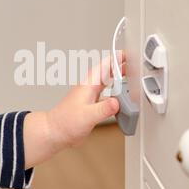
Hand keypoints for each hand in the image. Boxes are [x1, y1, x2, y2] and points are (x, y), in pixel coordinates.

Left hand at [23, 54, 125, 168]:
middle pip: (107, 72)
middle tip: (133, 64)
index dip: (117, 59)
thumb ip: (104, 108)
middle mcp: (89, 88)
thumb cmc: (65, 122)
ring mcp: (89, 97)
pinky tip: (120, 100)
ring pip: (107, 83)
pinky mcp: (90, 106)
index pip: (105, 66)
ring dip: (118, 80)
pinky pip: (105, 96)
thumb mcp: (88, 115)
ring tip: (130, 78)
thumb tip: (117, 102)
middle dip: (120, 67)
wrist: (54, 132)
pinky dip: (115, 95)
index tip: (129, 55)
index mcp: (89, 85)